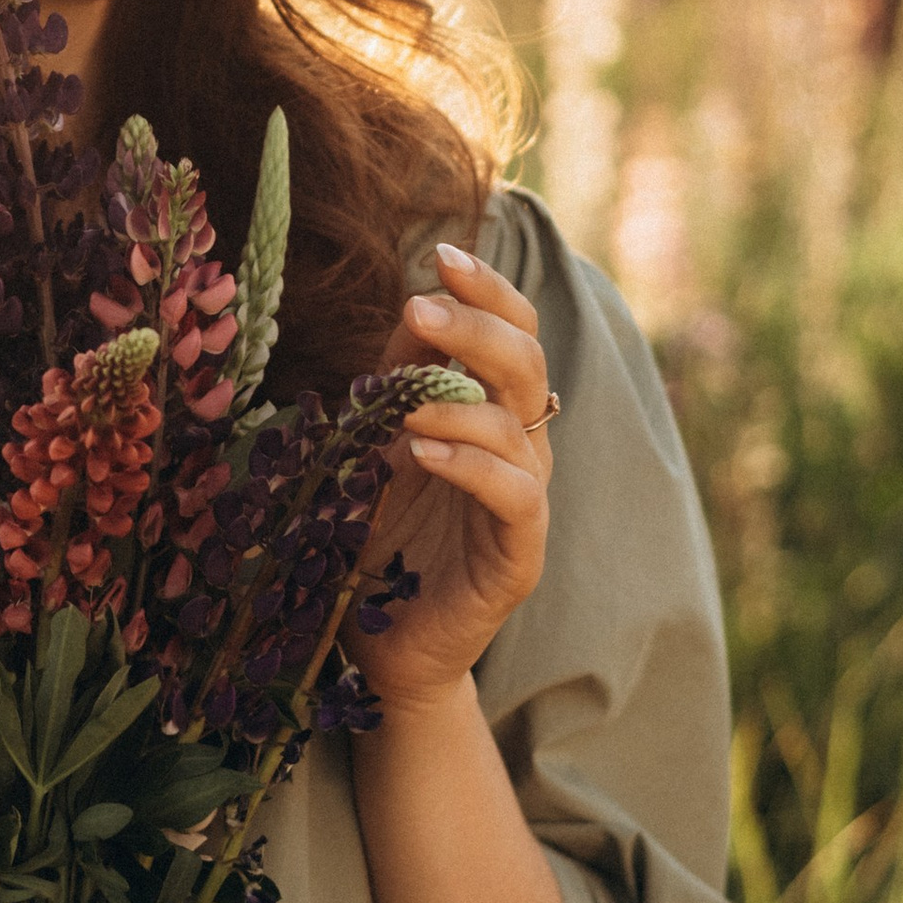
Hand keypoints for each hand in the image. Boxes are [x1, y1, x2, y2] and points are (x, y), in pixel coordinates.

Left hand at [362, 241, 553, 695]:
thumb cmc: (380, 542)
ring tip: (405, 403)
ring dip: (459, 401)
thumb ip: (398, 385)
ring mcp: (525, 502)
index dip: (488, 290)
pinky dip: (472, 466)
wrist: (384, 646)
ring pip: (521, 426)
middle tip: (418, 309)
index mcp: (493, 412)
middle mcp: (520, 449)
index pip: (514, 331)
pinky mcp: (520, 556)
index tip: (440, 255)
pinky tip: (424, 452)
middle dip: (476, 326)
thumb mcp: (376, 447)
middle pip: (526, 363)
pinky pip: (516, 496)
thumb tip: (410, 309)